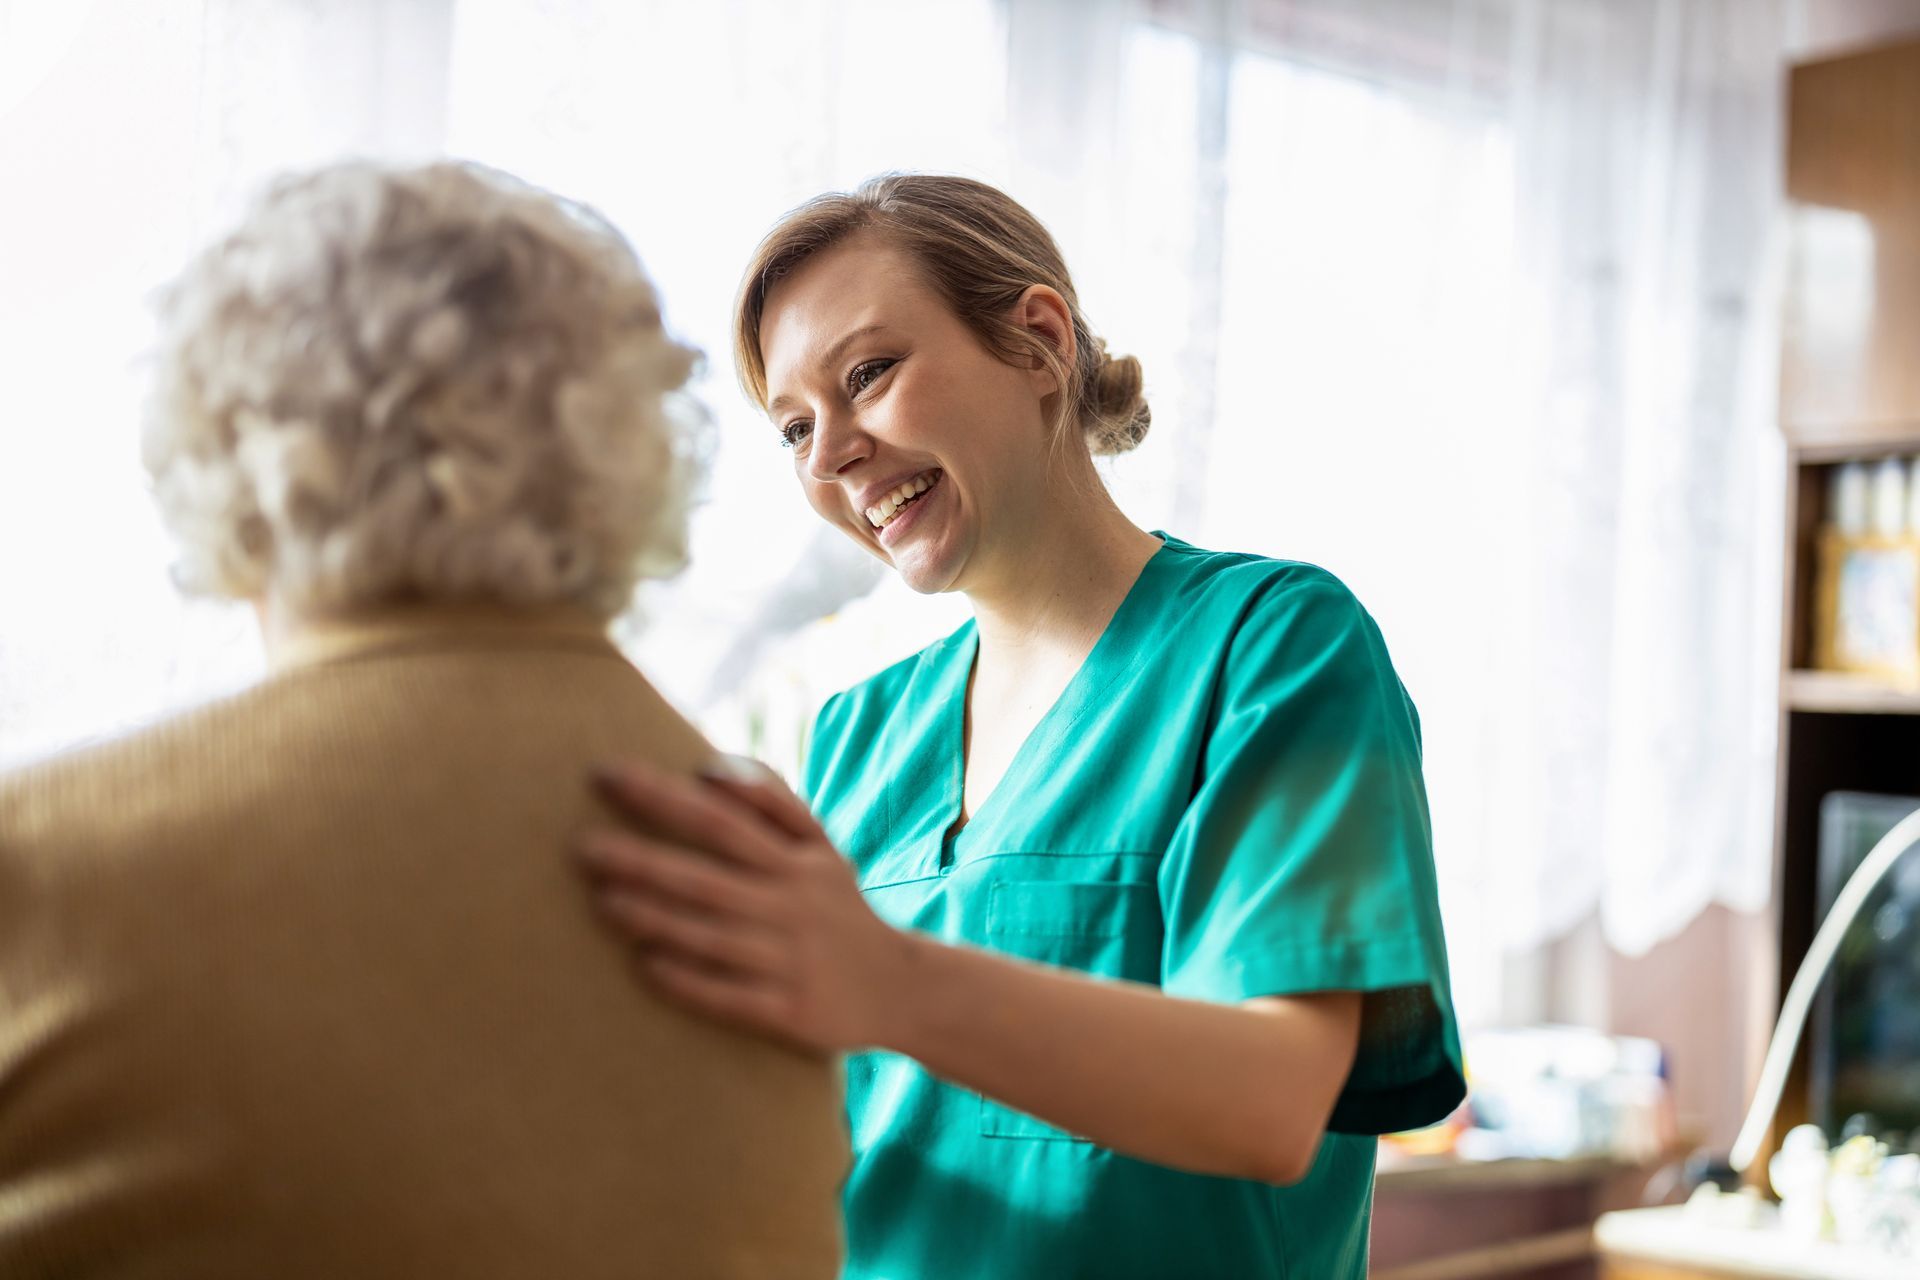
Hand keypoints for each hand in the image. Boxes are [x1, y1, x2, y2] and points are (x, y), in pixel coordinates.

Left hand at [575, 757, 915, 1054]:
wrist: (900, 988)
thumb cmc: (839, 908)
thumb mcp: (821, 848)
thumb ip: (772, 801)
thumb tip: (709, 768)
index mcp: (795, 863)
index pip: (721, 819)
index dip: (663, 796)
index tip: (606, 776)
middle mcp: (791, 907)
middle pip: (707, 878)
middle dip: (644, 860)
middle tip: (581, 848)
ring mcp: (790, 961)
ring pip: (712, 937)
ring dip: (656, 919)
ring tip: (602, 902)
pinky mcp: (791, 1011)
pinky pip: (732, 997)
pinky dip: (690, 981)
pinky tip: (646, 967)